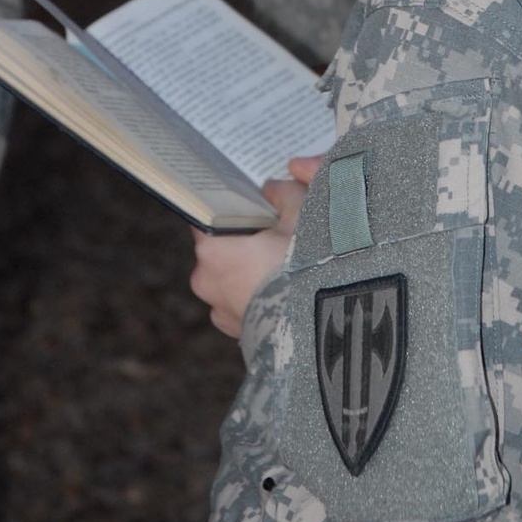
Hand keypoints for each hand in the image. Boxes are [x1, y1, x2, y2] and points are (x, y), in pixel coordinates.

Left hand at [189, 154, 323, 338]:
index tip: (248, 201)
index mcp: (211, 248)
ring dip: (253, 271)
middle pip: (221, 247)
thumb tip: (272, 187)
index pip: (207, 215)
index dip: (228, 206)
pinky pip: (245, 305)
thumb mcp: (300, 216)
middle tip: (278, 231)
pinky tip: (286, 293)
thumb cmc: (302, 269)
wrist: (316, 332)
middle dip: (246, 239)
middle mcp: (205, 280)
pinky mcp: (239, 334)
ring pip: (233, 278)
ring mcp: (220, 311)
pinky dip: (260, 297)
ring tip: (287, 265)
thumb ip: (285, 194)